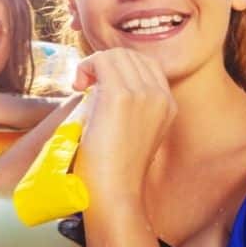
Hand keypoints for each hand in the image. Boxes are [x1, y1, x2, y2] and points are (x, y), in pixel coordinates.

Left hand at [71, 48, 176, 200]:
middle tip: (84, 85)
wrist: (114, 192)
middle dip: (103, 63)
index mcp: (167, 104)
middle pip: (129, 55)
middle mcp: (160, 96)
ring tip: (80, 86)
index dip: (117, 67)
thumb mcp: (132, 130)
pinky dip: (86, 66)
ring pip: (115, 54)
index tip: (98, 86)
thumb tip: (99, 83)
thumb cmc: (114, 167)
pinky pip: (102, 60)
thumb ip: (128, 105)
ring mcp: (144, 94)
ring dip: (92, 65)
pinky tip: (78, 86)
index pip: (144, 64)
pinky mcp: (121, 96)